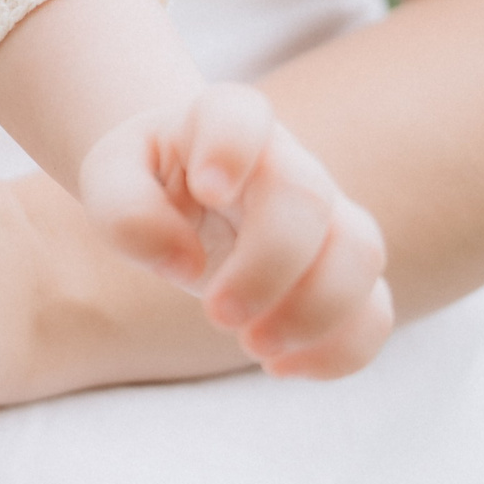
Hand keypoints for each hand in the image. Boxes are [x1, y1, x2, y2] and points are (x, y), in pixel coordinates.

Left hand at [81, 84, 392, 378]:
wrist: (184, 192)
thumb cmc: (144, 180)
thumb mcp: (108, 180)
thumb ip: (125, 209)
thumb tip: (184, 264)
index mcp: (222, 121)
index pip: (240, 114)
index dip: (232, 146)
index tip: (206, 190)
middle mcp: (286, 161)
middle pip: (307, 197)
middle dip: (268, 267)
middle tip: (216, 315)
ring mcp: (325, 214)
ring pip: (361, 252)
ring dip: (316, 312)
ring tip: (254, 346)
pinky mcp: (341, 271)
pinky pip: (374, 310)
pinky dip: (343, 349)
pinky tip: (283, 369)